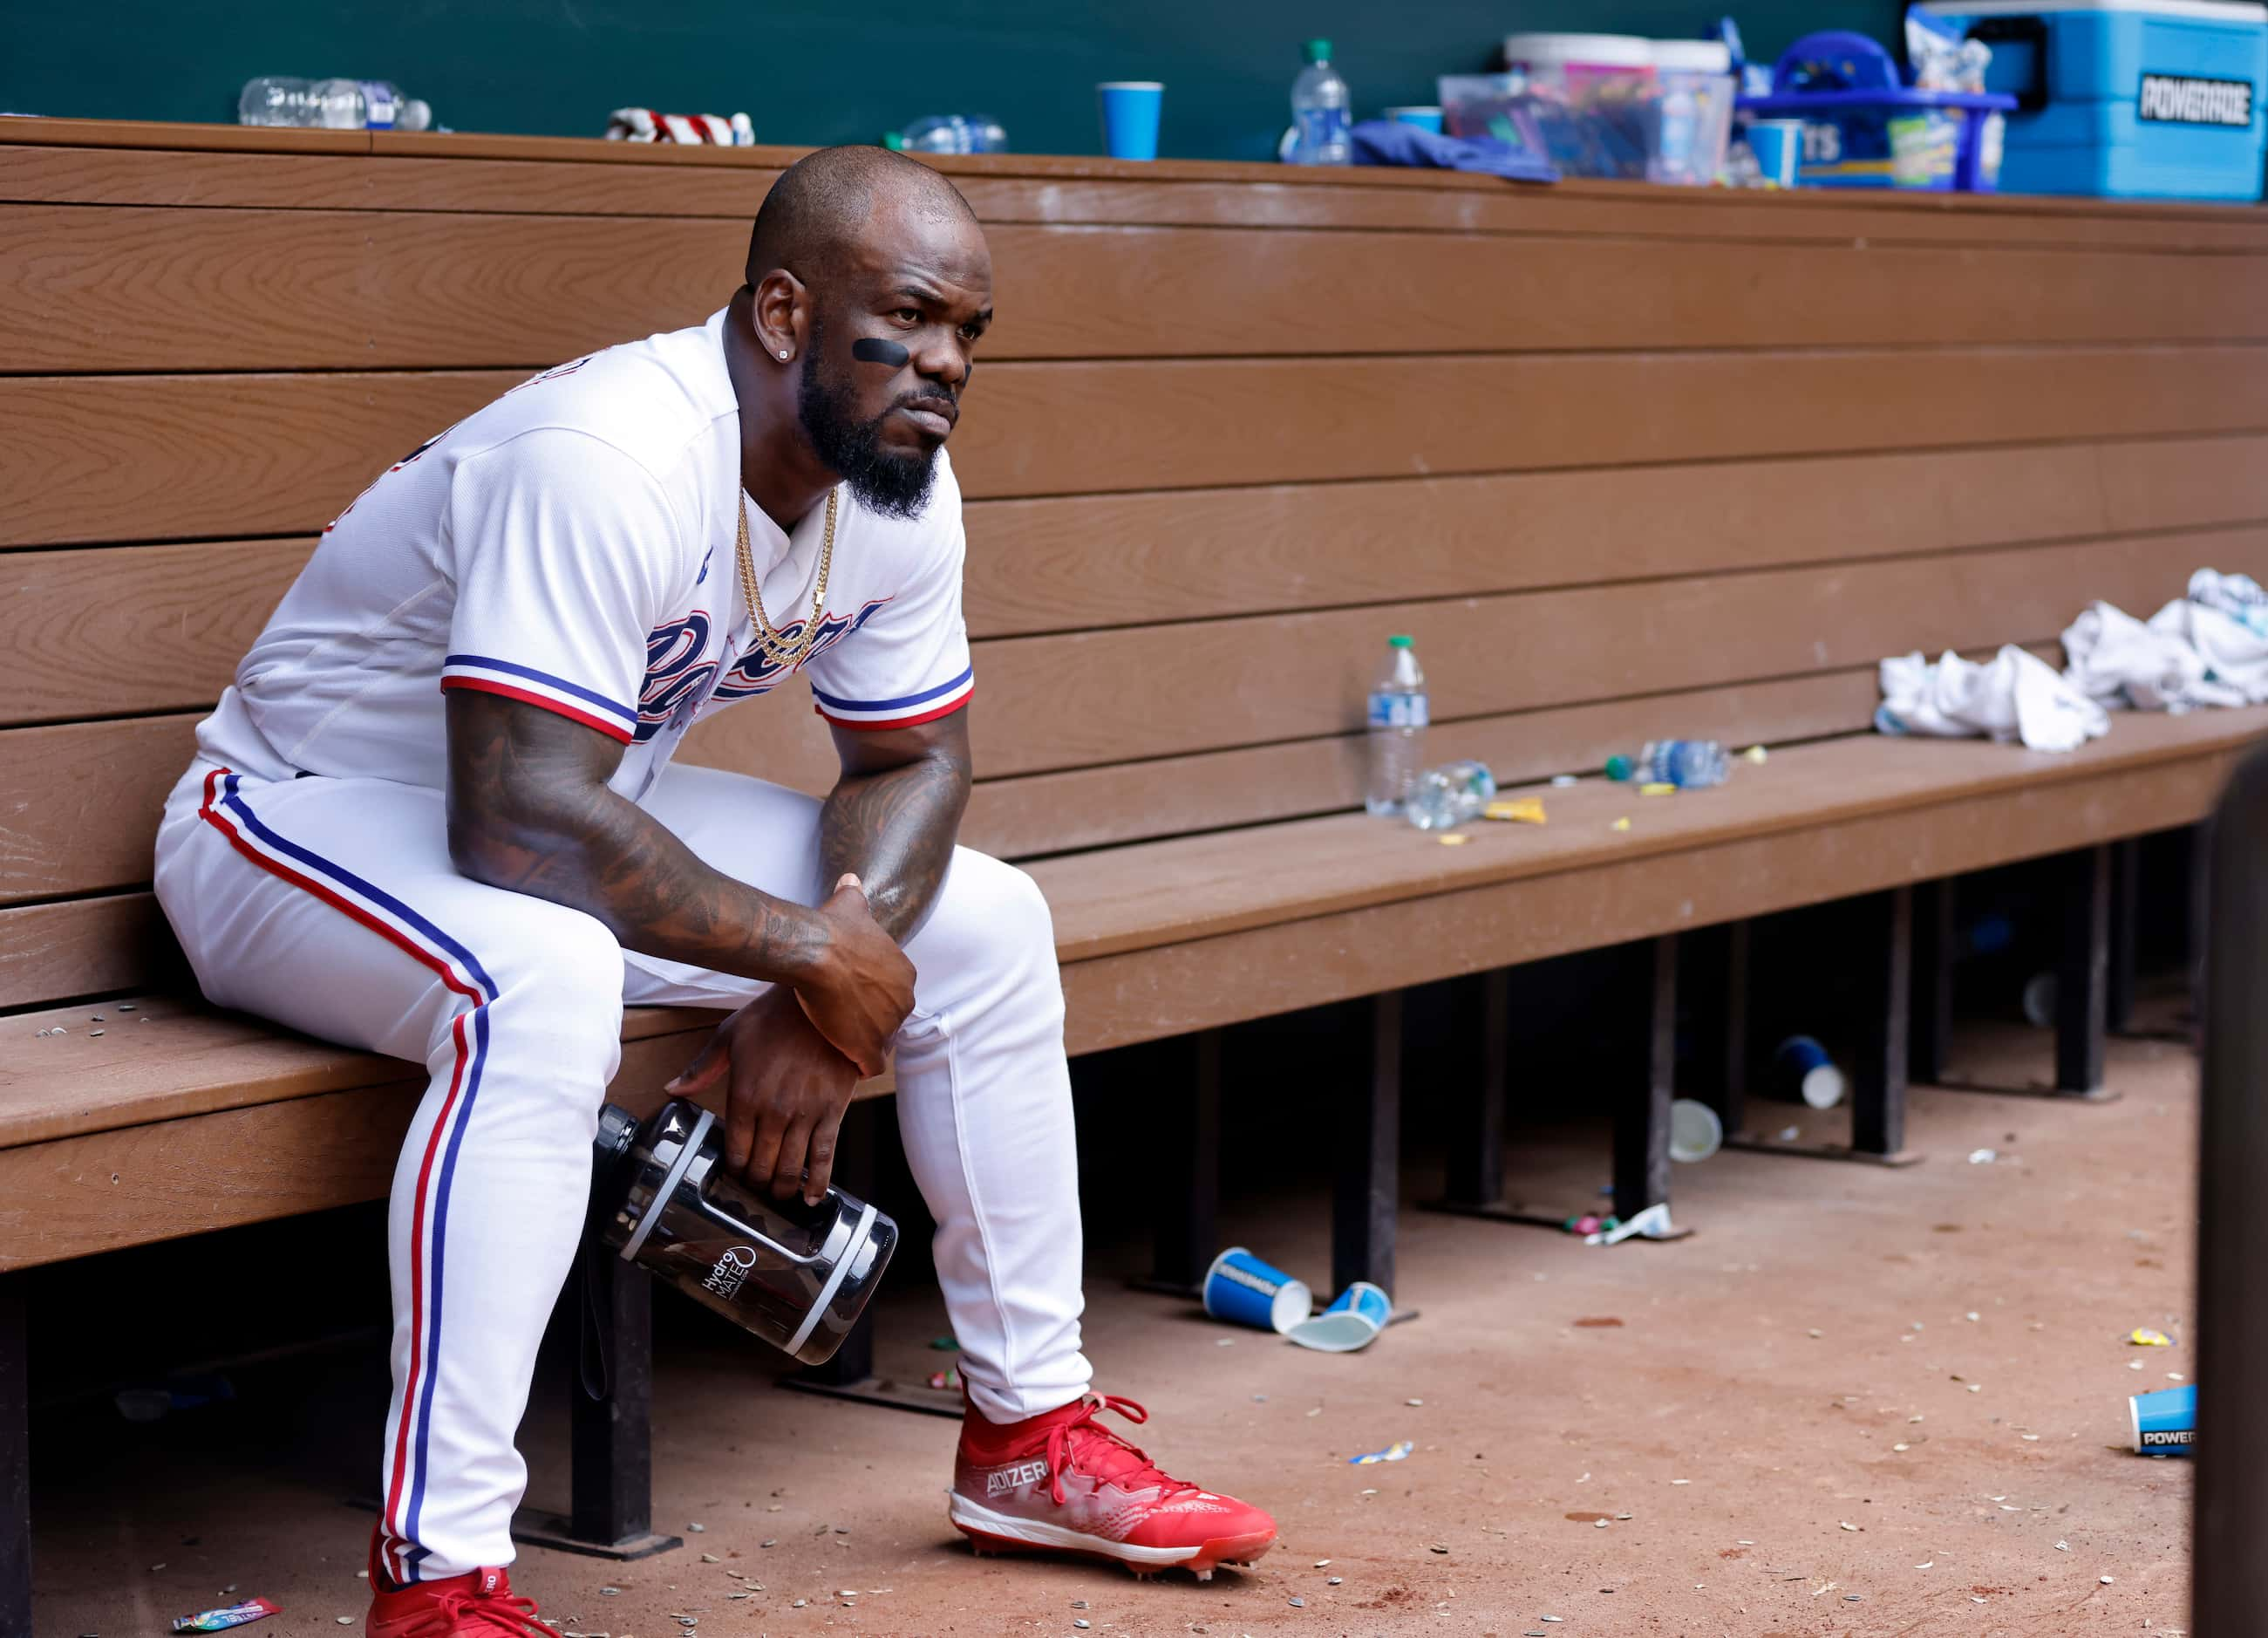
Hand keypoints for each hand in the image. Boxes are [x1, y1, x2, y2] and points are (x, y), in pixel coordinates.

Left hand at [667, 987, 859, 1203]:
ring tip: (779, 1195)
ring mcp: (805, 1114)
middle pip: (762, 1166)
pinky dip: (818, 1182)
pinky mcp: (832, 1112)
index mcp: (744, 1095)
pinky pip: (825, 1156)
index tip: (736, 1175)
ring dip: (782, 1189)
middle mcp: (773, 1111)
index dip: (735, 1171)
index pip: (736, 1151)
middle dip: (757, 1184)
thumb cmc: (776, 1015)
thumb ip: (701, 1068)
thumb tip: (672, 1090)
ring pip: (791, 1168)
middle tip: (756, 1188)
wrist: (825, 999)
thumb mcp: (731, 1035)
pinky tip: (811, 1198)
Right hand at [798, 873, 915, 1076]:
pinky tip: (846, 1061)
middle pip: (890, 1018)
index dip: (873, 995)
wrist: (817, 953)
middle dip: (872, 1020)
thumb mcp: (850, 905)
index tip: (854, 995)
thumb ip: (854, 893)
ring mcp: (888, 1026)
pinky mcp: (868, 1048)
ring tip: (841, 1040)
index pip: (894, 990)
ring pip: (880, 1041)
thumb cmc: (833, 929)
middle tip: (845, 1018)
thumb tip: (851, 878)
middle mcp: (904, 1000)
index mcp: (905, 973)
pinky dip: (860, 1065)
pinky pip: (871, 1065)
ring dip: (863, 1043)